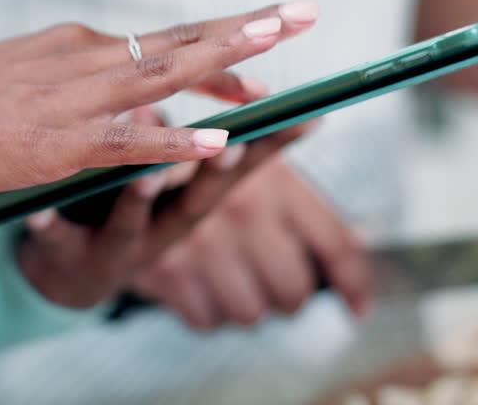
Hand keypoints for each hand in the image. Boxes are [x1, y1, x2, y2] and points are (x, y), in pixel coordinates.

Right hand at [0, 0, 318, 196]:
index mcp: (72, 46)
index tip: (265, 40)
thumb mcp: (13, 80)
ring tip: (283, 53)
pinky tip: (218, 142)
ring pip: (165, 74)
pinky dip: (176, 141)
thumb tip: (103, 90)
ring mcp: (70, 100)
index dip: (220, 41)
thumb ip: (63, 84)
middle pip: (180, 39)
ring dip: (228, 63)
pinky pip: (128, 142)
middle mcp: (80, 60)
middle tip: (304, 11)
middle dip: (248, 26)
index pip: (162, 39)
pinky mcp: (53, 143)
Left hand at [16, 109, 315, 308]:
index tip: (304, 117)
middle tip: (235, 141)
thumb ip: (201, 138)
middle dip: (215, 170)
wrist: (60, 269)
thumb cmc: (123, 209)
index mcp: (185, 201)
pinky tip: (35, 212)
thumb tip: (263, 90)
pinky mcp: (60, 255)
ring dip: (141, 196)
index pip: (236, 167)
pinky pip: (51, 238)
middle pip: (194, 200)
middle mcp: (159, 228)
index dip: (271, 146)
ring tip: (147, 173)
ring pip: (129, 221)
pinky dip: (46, 225)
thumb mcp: (167, 176)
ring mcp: (111, 246)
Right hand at [130, 155, 368, 330]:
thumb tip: (354, 227)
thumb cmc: (200, 160)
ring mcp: (202, 245)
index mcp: (273, 180)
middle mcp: (241, 211)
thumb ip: (295, 184)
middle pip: (293, 291)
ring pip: (250, 312)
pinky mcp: (165, 271)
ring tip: (230, 274)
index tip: (358, 308)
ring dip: (244, 303)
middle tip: (274, 280)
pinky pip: (207, 320)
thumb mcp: (250, 158)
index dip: (353, 285)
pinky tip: (198, 278)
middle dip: (286, 294)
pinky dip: (205, 308)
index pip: (335, 246)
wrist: (119, 165)